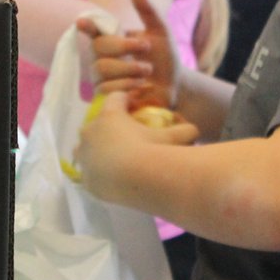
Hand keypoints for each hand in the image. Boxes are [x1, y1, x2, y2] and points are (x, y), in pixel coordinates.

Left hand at [75, 91, 197, 203]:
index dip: (126, 100)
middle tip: (124, 138)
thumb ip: (185, 130)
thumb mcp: (172, 138)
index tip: (134, 107)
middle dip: (108, 127)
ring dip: (96, 149)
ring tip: (112, 158)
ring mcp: (84, 155)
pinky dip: (97, 172)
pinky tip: (110, 177)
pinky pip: (88, 171)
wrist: (139, 180)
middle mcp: (91, 131)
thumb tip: (195, 130)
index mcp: (110, 115)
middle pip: (97, 123)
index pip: (115, 98)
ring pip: (85, 147)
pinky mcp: (86, 177)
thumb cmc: (154, 151)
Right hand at [76, 0, 181, 105]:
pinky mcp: (105, 96)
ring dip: (129, 68)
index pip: (93, 30)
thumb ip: (147, 12)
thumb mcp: (160, 32)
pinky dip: (127, 85)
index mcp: (111, 38)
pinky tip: (140, 86)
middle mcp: (102, 56)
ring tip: (147, 71)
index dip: (86, 26)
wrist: (173, 86)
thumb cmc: (164, 57)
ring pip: (101, 68)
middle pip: (97, 48)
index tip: (82, 22)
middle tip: (146, 47)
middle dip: (123, 46)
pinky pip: (106, 88)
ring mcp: (101, 77)